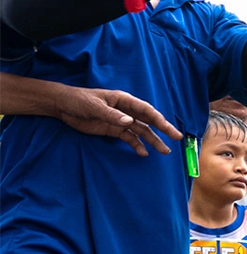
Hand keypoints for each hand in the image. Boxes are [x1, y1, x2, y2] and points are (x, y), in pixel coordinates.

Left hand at [55, 87, 181, 155]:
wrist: (63, 106)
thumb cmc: (79, 101)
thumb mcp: (94, 106)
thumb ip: (112, 115)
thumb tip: (130, 121)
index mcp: (124, 101)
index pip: (146, 111)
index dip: (159, 120)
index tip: (169, 129)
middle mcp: (126, 111)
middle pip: (148, 121)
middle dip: (163, 130)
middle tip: (176, 138)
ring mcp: (121, 121)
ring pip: (141, 131)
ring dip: (152, 140)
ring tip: (164, 151)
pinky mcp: (113, 130)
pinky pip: (129, 138)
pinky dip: (136, 145)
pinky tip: (143, 153)